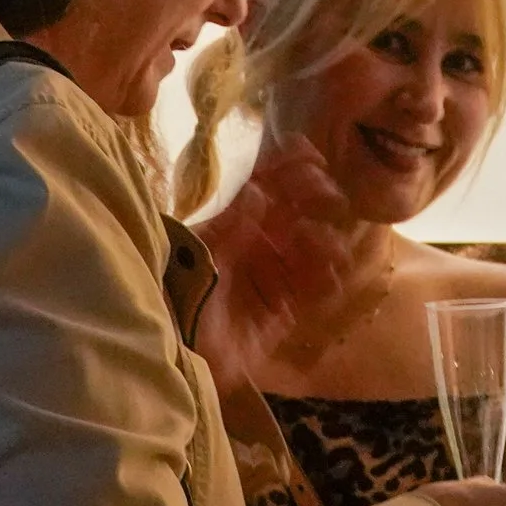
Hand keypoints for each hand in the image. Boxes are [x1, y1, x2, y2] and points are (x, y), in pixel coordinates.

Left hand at [191, 136, 348, 385]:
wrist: (177, 349)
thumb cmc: (182, 293)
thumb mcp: (204, 254)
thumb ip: (233, 225)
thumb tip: (262, 190)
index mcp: (237, 221)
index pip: (269, 182)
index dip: (291, 163)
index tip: (314, 156)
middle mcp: (260, 241)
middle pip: (299, 208)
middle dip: (318, 196)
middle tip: (327, 197)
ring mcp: (274, 273)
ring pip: (315, 245)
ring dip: (326, 240)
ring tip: (323, 248)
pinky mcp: (285, 308)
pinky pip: (316, 289)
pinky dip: (329, 279)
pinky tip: (328, 276)